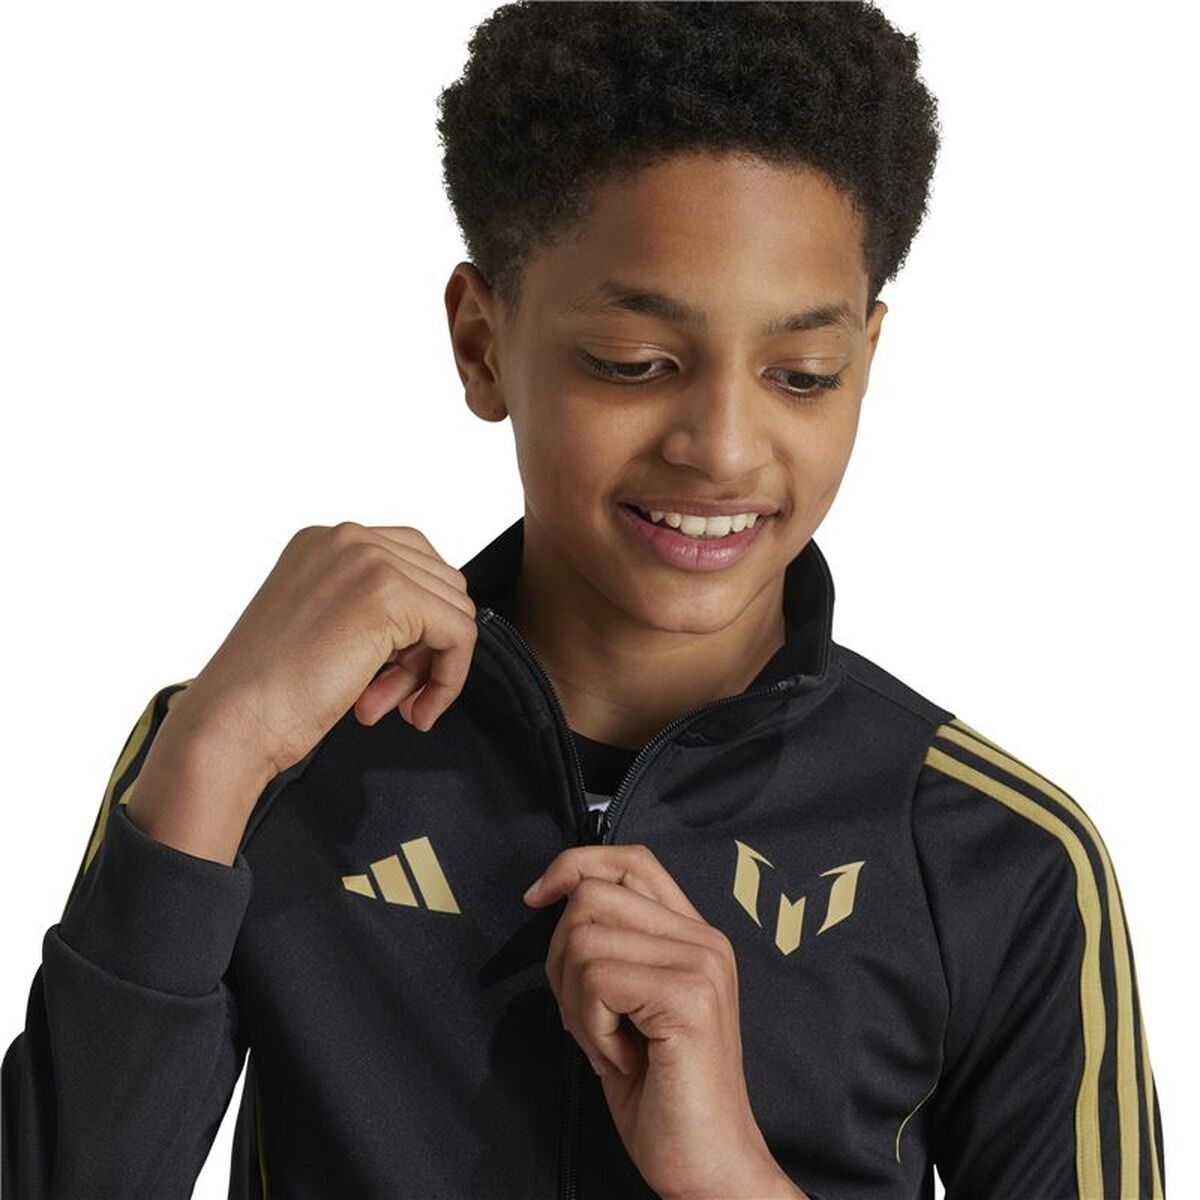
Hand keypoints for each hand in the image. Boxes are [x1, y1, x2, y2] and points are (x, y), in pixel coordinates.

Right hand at [177, 522, 478, 778]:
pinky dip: (449, 678)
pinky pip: (460, 634)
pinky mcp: (390, 596)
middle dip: (426, 647)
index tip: (393, 672)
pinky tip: (415, 712)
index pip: (415, 563)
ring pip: (455, 609)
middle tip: (394, 695)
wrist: (232, 720)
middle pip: (441, 584)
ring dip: (432, 668)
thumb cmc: (268, 691)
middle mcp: (347, 538)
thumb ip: (373, 609)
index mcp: (326, 541)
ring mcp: (369, 561)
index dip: (419, 624)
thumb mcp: (324, 626)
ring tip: (392, 705)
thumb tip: (440, 624)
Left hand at [523, 844, 806, 1199]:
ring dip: (575, 1001)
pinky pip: (596, 980)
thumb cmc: (661, 1094)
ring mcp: (700, 964)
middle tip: (586, 1017)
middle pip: (591, 894)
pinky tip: (620, 1058)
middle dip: (561, 958)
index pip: (630, 860)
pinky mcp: (688, 997)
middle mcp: (704, 939)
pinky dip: (588, 1026)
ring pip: (584, 938)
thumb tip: (556, 900)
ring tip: (608, 1042)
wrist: (708, 1167)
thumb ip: (610, 947)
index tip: (536, 898)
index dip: (573, 866)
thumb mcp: (627, 1005)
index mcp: (694, 936)